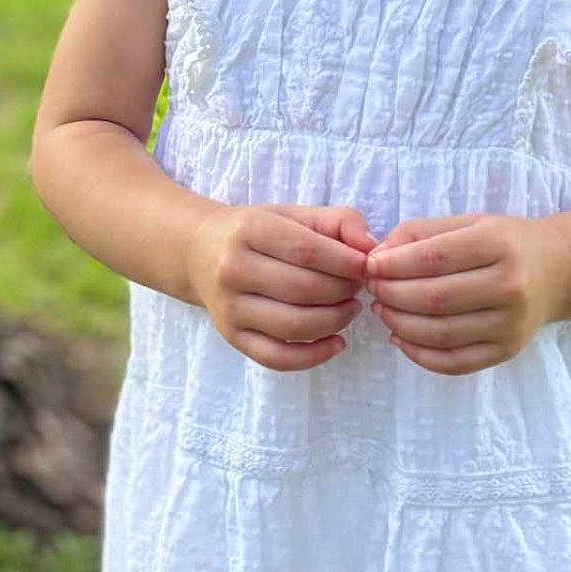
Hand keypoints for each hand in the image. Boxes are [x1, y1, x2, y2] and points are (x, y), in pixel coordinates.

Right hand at [188, 203, 376, 371]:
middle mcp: (233, 270)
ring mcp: (229, 308)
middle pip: (303, 289)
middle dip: (343, 290)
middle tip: (360, 286)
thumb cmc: (257, 230)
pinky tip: (337, 343)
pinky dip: (314, 357)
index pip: (307, 250)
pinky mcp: (231, 337)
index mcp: (249, 230)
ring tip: (351, 308)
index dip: (345, 262)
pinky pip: (277, 357)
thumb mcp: (294, 214)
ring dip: (335, 321)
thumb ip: (338, 221)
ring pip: (293, 326)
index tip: (366, 265)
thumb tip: (370, 246)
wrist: (200, 252)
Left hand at [363, 213, 570, 375]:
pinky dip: (419, 355)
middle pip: (435, 298)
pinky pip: (454, 362)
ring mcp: (510, 325)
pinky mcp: (506, 352)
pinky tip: (400, 338)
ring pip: (441, 334)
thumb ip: (422, 233)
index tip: (371, 265)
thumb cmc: (506, 241)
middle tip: (372, 288)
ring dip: (400, 324)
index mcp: (499, 244)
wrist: (558, 271)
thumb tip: (378, 256)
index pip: (435, 257)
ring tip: (382, 310)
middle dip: (393, 294)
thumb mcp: (470, 222)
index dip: (395, 264)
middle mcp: (509, 286)